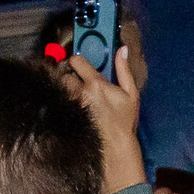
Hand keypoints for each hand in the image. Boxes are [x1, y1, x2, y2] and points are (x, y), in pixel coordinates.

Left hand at [65, 48, 148, 193]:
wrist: (116, 144)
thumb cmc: (125, 120)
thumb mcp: (131, 93)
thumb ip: (124, 69)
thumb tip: (123, 49)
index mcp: (96, 84)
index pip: (76, 61)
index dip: (77, 61)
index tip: (82, 66)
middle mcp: (81, 93)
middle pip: (65, 75)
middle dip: (71, 78)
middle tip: (81, 84)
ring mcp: (73, 105)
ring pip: (62, 90)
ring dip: (69, 92)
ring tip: (81, 98)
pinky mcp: (69, 116)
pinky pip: (63, 103)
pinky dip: (68, 104)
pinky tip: (79, 109)